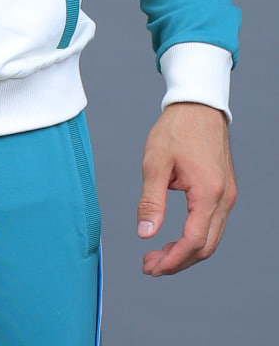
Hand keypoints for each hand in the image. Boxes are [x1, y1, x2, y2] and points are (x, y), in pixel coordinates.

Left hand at [137, 101, 235, 275]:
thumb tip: (145, 234)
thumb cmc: (176, 129)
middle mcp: (224, 199)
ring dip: (185, 251)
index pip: (194, 241)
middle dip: (177, 262)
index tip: (151, 266)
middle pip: (205, 247)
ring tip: (157, 254)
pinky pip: (212, 225)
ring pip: (210, 239)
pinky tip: (174, 237)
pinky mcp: (224, 192)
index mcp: (208, 192)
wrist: (198, 106)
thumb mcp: (155, 162)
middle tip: (150, 265)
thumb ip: (151, 201)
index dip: (172, 260)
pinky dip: (194, 237)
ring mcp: (227, 196)